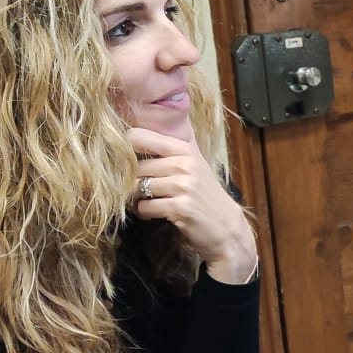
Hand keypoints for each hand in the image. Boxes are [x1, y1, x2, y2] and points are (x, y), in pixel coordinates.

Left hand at [129, 127, 258, 283]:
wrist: (226, 228)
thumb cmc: (206, 195)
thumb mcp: (195, 164)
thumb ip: (174, 146)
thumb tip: (145, 124)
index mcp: (185, 149)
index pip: (139, 137)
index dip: (125, 148)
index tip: (125, 159)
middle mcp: (184, 164)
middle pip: (136, 166)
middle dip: (133, 180)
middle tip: (141, 189)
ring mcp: (183, 186)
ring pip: (138, 187)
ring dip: (137, 198)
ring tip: (148, 201)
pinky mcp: (179, 208)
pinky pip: (145, 206)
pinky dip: (144, 212)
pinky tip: (154, 213)